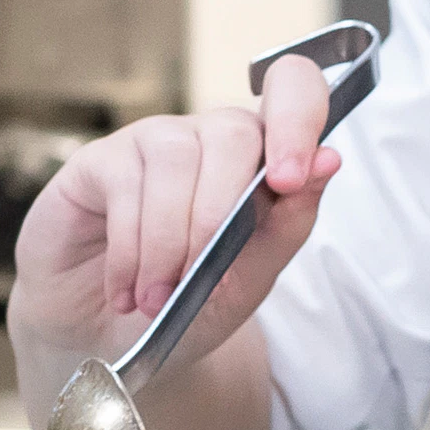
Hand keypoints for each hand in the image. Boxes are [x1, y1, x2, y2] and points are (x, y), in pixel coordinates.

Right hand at [7, 55, 339, 372]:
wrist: (114, 340)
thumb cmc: (191, 303)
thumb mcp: (252, 277)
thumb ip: (291, 222)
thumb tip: (330, 159)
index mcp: (262, 155)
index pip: (293, 88)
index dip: (297, 120)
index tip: (288, 181)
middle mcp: (210, 137)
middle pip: (233, 132)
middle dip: (218, 216)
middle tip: (194, 282)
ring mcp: (153, 142)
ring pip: (175, 160)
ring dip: (168, 243)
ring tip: (155, 301)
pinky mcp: (100, 159)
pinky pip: (124, 184)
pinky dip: (129, 251)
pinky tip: (124, 290)